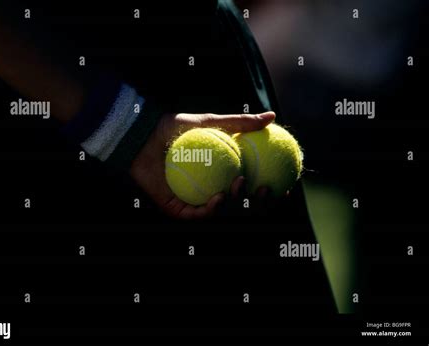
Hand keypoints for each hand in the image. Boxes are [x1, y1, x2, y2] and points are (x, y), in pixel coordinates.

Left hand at [130, 111, 275, 218]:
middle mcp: (210, 193)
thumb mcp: (211, 122)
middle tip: (265, 191)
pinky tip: (219, 197)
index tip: (285, 187)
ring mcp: (194, 204)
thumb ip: (240, 123)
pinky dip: (211, 209)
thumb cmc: (176, 128)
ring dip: (236, 204)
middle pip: (241, 209)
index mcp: (221, 178)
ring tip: (241, 185)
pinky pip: (198, 215)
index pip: (250, 191)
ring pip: (222, 214)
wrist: (145, 136)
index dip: (269, 195)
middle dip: (257, 206)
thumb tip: (272, 116)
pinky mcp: (177, 210)